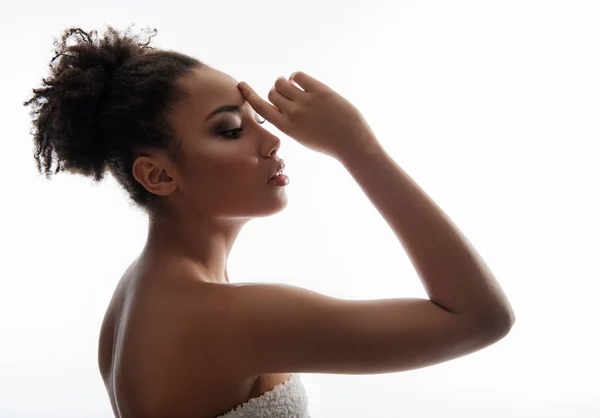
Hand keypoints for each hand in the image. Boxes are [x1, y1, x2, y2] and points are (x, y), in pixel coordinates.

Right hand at [238, 71, 378, 159]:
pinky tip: (302, 82)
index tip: (241, 85)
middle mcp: (293, 113)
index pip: (261, 108)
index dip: (249, 95)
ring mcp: (306, 101)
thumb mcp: (303, 137)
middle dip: (277, 92)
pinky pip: (298, 75)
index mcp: (287, 128)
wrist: (352, 143)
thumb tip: (284, 103)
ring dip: (285, 82)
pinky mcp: (319, 91)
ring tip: (295, 88)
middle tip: (289, 96)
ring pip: (282, 82)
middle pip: (273, 92)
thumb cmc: (329, 142)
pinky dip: (296, 77)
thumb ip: (290, 122)